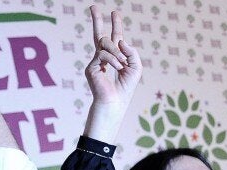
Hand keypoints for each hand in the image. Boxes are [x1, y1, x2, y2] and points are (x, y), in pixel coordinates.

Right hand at [83, 5, 142, 142]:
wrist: (115, 102)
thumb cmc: (126, 88)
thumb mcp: (136, 67)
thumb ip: (131, 51)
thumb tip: (121, 40)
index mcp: (115, 57)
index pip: (115, 38)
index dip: (116, 25)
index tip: (114, 12)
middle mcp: (103, 57)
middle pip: (99, 34)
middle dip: (97, 20)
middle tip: (93, 6)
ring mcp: (95, 62)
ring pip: (105, 43)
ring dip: (117, 53)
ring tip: (121, 65)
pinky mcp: (91, 67)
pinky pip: (104, 54)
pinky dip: (114, 60)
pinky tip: (117, 68)